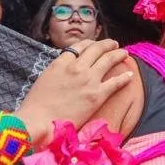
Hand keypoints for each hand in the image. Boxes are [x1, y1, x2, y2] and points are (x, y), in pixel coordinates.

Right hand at [15, 39, 132, 146]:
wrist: (38, 121)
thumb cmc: (35, 105)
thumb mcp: (43, 79)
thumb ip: (57, 71)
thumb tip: (64, 70)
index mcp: (61, 63)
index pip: (79, 46)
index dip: (90, 44)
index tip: (95, 45)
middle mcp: (76, 67)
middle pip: (96, 49)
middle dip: (107, 45)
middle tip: (113, 44)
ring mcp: (88, 79)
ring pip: (108, 60)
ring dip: (118, 54)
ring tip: (124, 53)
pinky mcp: (97, 95)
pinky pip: (115, 82)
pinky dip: (124, 77)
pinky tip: (129, 75)